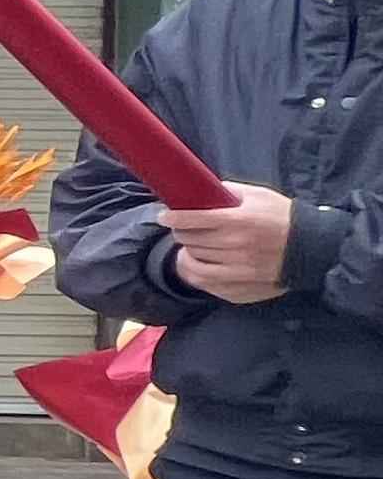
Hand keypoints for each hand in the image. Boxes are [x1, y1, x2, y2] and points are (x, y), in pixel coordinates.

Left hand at [163, 182, 299, 304]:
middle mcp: (237, 247)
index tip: (165, 216)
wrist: (313, 248)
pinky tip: (197, 264)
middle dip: (182, 232)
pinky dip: (194, 273)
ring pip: (193, 263)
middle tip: (184, 228)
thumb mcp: (259, 196)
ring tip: (190, 246)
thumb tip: (201, 191)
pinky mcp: (240, 288)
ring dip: (187, 253)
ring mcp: (238, 270)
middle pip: (190, 240)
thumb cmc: (284, 217)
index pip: (193, 220)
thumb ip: (229, 192)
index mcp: (240, 221)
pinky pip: (204, 283)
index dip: (174, 217)